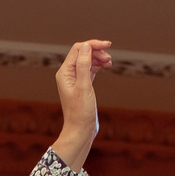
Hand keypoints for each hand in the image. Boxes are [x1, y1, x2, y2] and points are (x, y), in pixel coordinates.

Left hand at [49, 40, 111, 170]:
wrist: (81, 130)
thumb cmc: (81, 112)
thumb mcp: (84, 86)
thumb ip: (84, 65)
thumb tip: (86, 46)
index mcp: (65, 72)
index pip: (78, 49)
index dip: (93, 45)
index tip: (107, 45)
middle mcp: (68, 74)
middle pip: (83, 53)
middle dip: (96, 51)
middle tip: (109, 58)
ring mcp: (74, 79)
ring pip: (87, 60)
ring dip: (98, 58)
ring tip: (109, 62)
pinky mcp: (82, 85)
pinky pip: (89, 69)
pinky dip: (98, 65)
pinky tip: (106, 66)